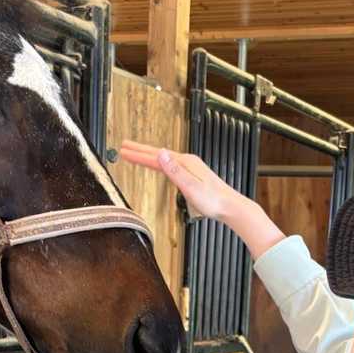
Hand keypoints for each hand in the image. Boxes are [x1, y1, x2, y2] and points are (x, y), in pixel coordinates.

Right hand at [118, 141, 243, 221]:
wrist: (229, 206)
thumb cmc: (213, 200)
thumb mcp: (190, 187)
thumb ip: (174, 171)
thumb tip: (161, 154)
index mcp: (184, 163)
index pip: (155, 158)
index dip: (138, 155)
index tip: (123, 151)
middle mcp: (187, 162)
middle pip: (158, 154)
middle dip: (140, 150)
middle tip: (124, 145)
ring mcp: (190, 167)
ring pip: (164, 158)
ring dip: (148, 155)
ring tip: (137, 153)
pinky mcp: (193, 174)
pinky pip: (170, 164)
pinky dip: (160, 162)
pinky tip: (160, 164)